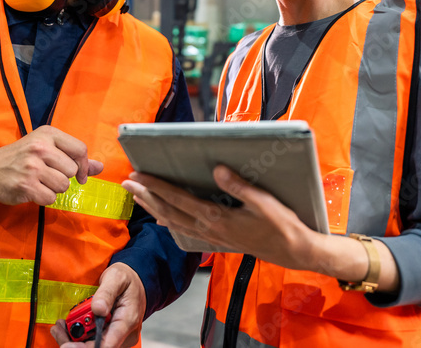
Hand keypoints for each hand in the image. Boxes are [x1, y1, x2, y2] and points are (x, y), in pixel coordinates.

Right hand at [0, 126, 104, 209]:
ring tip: (39, 182)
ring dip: (53, 189)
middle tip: (47, 175)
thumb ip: (74, 158)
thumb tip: (100, 167)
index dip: (84, 165)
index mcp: (47, 134)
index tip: (79, 175)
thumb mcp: (46, 149)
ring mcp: (32, 167)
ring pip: (63, 186)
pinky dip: (44, 198)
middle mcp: (40, 147)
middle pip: (72, 171)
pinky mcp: (25, 185)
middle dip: (64, 178)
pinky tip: (32, 190)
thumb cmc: (20, 158)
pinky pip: (50, 198)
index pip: (80, 150)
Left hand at [50, 263, 145, 347]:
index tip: (68, 345)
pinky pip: (92, 342)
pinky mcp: (110, 337)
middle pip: (96, 347)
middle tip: (58, 328)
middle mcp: (124, 335)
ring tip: (60, 326)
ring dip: (74, 339)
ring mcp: (117, 337)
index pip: (108, 344)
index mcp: (128, 321)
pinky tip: (68, 326)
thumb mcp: (117, 278)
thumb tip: (98, 309)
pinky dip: (78, 337)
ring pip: (92, 346)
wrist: (134, 282)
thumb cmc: (127, 280)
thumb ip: (107, 292)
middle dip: (74, 341)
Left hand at [122, 165, 316, 270]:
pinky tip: (163, 217)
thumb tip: (216, 169)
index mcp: (218, 218)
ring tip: (138, 196)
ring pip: (174, 222)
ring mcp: (212, 237)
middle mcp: (209, 230)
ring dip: (154, 207)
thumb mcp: (264, 202)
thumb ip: (239, 186)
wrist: (293, 251)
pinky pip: (186, 231)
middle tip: (127, 182)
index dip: (156, 186)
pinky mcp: (217, 240)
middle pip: (169, 211)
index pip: (179, 199)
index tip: (138, 175)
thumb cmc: (281, 225)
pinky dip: (170, 221)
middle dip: (146, 196)